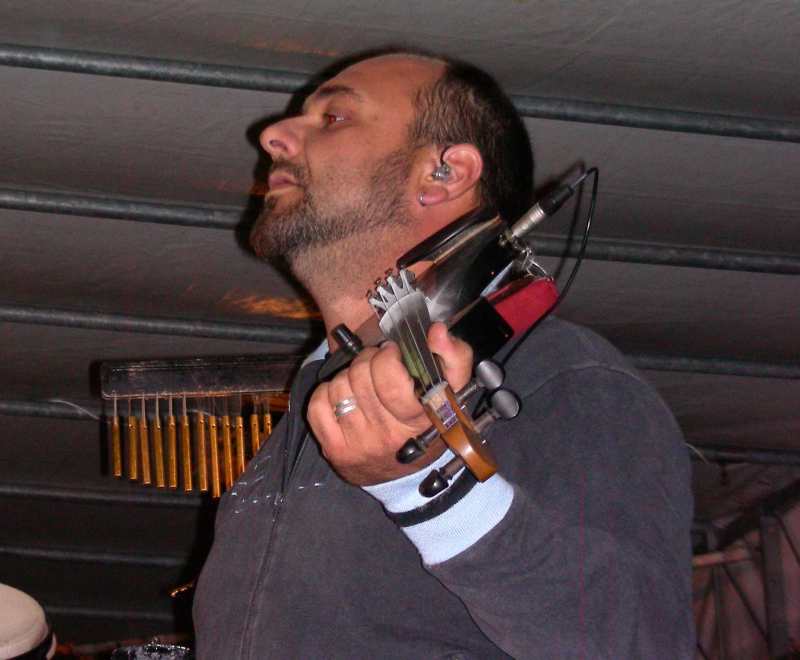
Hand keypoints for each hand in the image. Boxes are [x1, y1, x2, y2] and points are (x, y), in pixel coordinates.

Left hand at [307, 322, 473, 485]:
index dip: (387, 357)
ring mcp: (359, 444)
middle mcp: (389, 435)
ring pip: (339, 386)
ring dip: (349, 378)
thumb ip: (454, 356)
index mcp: (420, 419)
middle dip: (367, 361)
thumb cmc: (428, 423)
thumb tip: (437, 331)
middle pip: (361, 375)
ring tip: (363, 386)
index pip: (390, 378)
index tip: (393, 354)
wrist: (406, 475)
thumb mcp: (452, 392)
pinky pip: (318, 404)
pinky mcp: (335, 450)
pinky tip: (344, 400)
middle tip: (376, 366)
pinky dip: (327, 394)